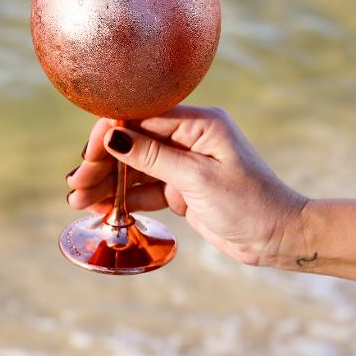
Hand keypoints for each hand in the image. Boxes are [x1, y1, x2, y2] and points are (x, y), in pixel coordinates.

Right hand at [66, 106, 307, 265]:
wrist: (280, 238)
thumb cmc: (250, 204)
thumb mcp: (198, 180)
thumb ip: (153, 157)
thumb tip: (112, 135)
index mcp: (199, 122)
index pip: (141, 117)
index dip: (109, 134)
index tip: (87, 156)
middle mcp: (190, 137)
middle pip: (133, 142)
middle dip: (102, 162)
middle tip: (75, 185)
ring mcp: (185, 162)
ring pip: (135, 167)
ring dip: (107, 183)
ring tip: (77, 200)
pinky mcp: (183, 187)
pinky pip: (146, 187)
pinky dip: (124, 197)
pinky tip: (99, 206)